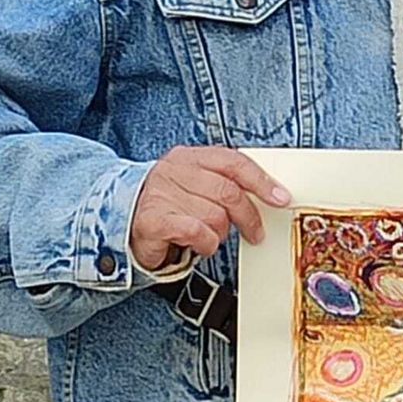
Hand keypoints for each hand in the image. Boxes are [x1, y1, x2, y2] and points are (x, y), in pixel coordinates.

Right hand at [130, 146, 289, 269]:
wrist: (121, 222)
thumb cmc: (169, 206)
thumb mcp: (197, 186)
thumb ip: (226, 184)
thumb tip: (268, 194)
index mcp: (190, 157)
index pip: (233, 162)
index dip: (261, 181)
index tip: (281, 198)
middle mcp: (174, 170)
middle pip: (228, 191)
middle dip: (248, 216)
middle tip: (255, 232)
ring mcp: (161, 193)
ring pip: (215, 216)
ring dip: (219, 234)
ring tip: (208, 236)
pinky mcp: (153, 220)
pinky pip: (196, 232)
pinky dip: (205, 244)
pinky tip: (199, 245)